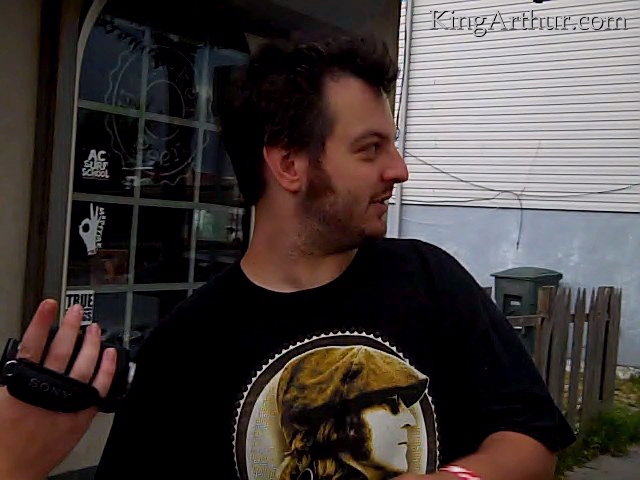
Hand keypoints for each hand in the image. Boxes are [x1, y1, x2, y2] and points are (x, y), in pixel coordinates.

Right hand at [0, 299, 115, 479]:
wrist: (11, 468)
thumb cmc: (3, 437)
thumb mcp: (2, 397)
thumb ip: (18, 374)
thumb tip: (28, 353)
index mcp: (22, 382)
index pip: (32, 343)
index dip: (41, 321)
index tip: (49, 305)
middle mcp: (46, 387)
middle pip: (62, 348)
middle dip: (71, 326)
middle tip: (76, 311)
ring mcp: (67, 398)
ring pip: (85, 362)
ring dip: (91, 342)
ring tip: (94, 327)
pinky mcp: (82, 412)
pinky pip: (100, 384)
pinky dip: (107, 367)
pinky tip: (110, 354)